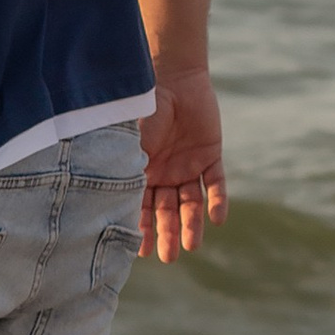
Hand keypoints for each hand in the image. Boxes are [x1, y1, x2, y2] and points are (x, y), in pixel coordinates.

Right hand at [139, 70, 227, 262]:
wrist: (174, 77)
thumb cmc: (145, 107)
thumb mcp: (131, 140)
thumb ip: (129, 165)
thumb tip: (118, 200)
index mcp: (143, 171)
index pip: (141, 206)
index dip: (140, 227)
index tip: (139, 250)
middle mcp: (165, 173)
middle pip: (166, 210)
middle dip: (166, 233)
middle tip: (168, 257)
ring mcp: (189, 165)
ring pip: (191, 202)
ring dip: (191, 223)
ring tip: (191, 246)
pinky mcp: (211, 155)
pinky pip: (216, 183)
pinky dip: (217, 200)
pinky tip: (216, 219)